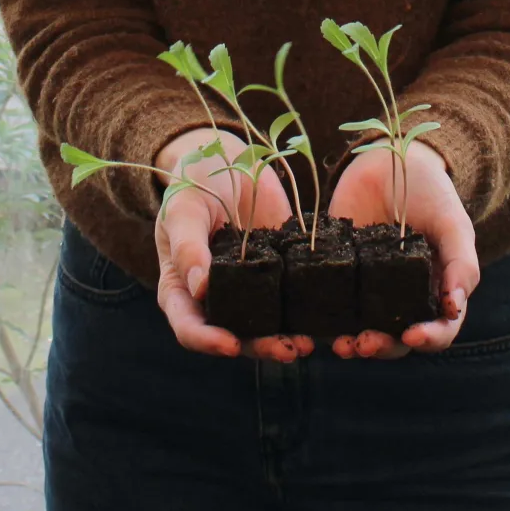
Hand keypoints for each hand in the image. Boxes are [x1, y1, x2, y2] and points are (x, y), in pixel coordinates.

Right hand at [151, 129, 307, 361]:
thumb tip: (199, 289)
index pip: (189, 327)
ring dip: (286, 338)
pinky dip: (308, 311)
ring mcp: (249, 288)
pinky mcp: (279, 273)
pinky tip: (327, 314)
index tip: (230, 345)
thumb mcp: (184, 210)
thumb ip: (187, 247)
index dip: (207, 341)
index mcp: (182, 289)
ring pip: (265, 326)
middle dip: (259, 347)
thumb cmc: (193, 185)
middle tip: (286, 350)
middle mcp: (215, 298)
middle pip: (233, 335)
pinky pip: (291, 298)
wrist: (229, 160)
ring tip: (309, 342)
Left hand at [323, 140, 478, 358]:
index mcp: (436, 291)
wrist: (389, 159)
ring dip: (353, 344)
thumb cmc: (430, 192)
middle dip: (383, 347)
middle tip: (365, 343)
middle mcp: (402, 299)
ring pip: (363, 331)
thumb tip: (454, 308)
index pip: (439, 329)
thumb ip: (461, 262)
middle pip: (396, 340)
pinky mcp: (338, 275)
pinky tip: (313, 325)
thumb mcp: (452, 222)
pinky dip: (323, 321)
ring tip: (341, 344)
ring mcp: (369, 290)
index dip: (429, 338)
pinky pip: (331, 306)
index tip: (412, 335)